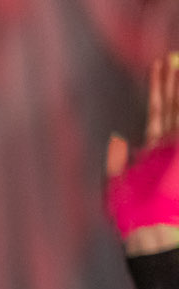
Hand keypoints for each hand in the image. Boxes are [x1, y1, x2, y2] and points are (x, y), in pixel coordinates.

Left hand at [107, 53, 178, 254]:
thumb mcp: (115, 186)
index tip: (159, 67)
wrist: (151, 232)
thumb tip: (119, 137)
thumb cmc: (131, 216)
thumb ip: (115, 160)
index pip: (158, 112)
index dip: (160, 89)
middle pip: (174, 106)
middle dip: (174, 81)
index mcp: (153, 150)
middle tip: (173, 57)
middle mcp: (170, 145)